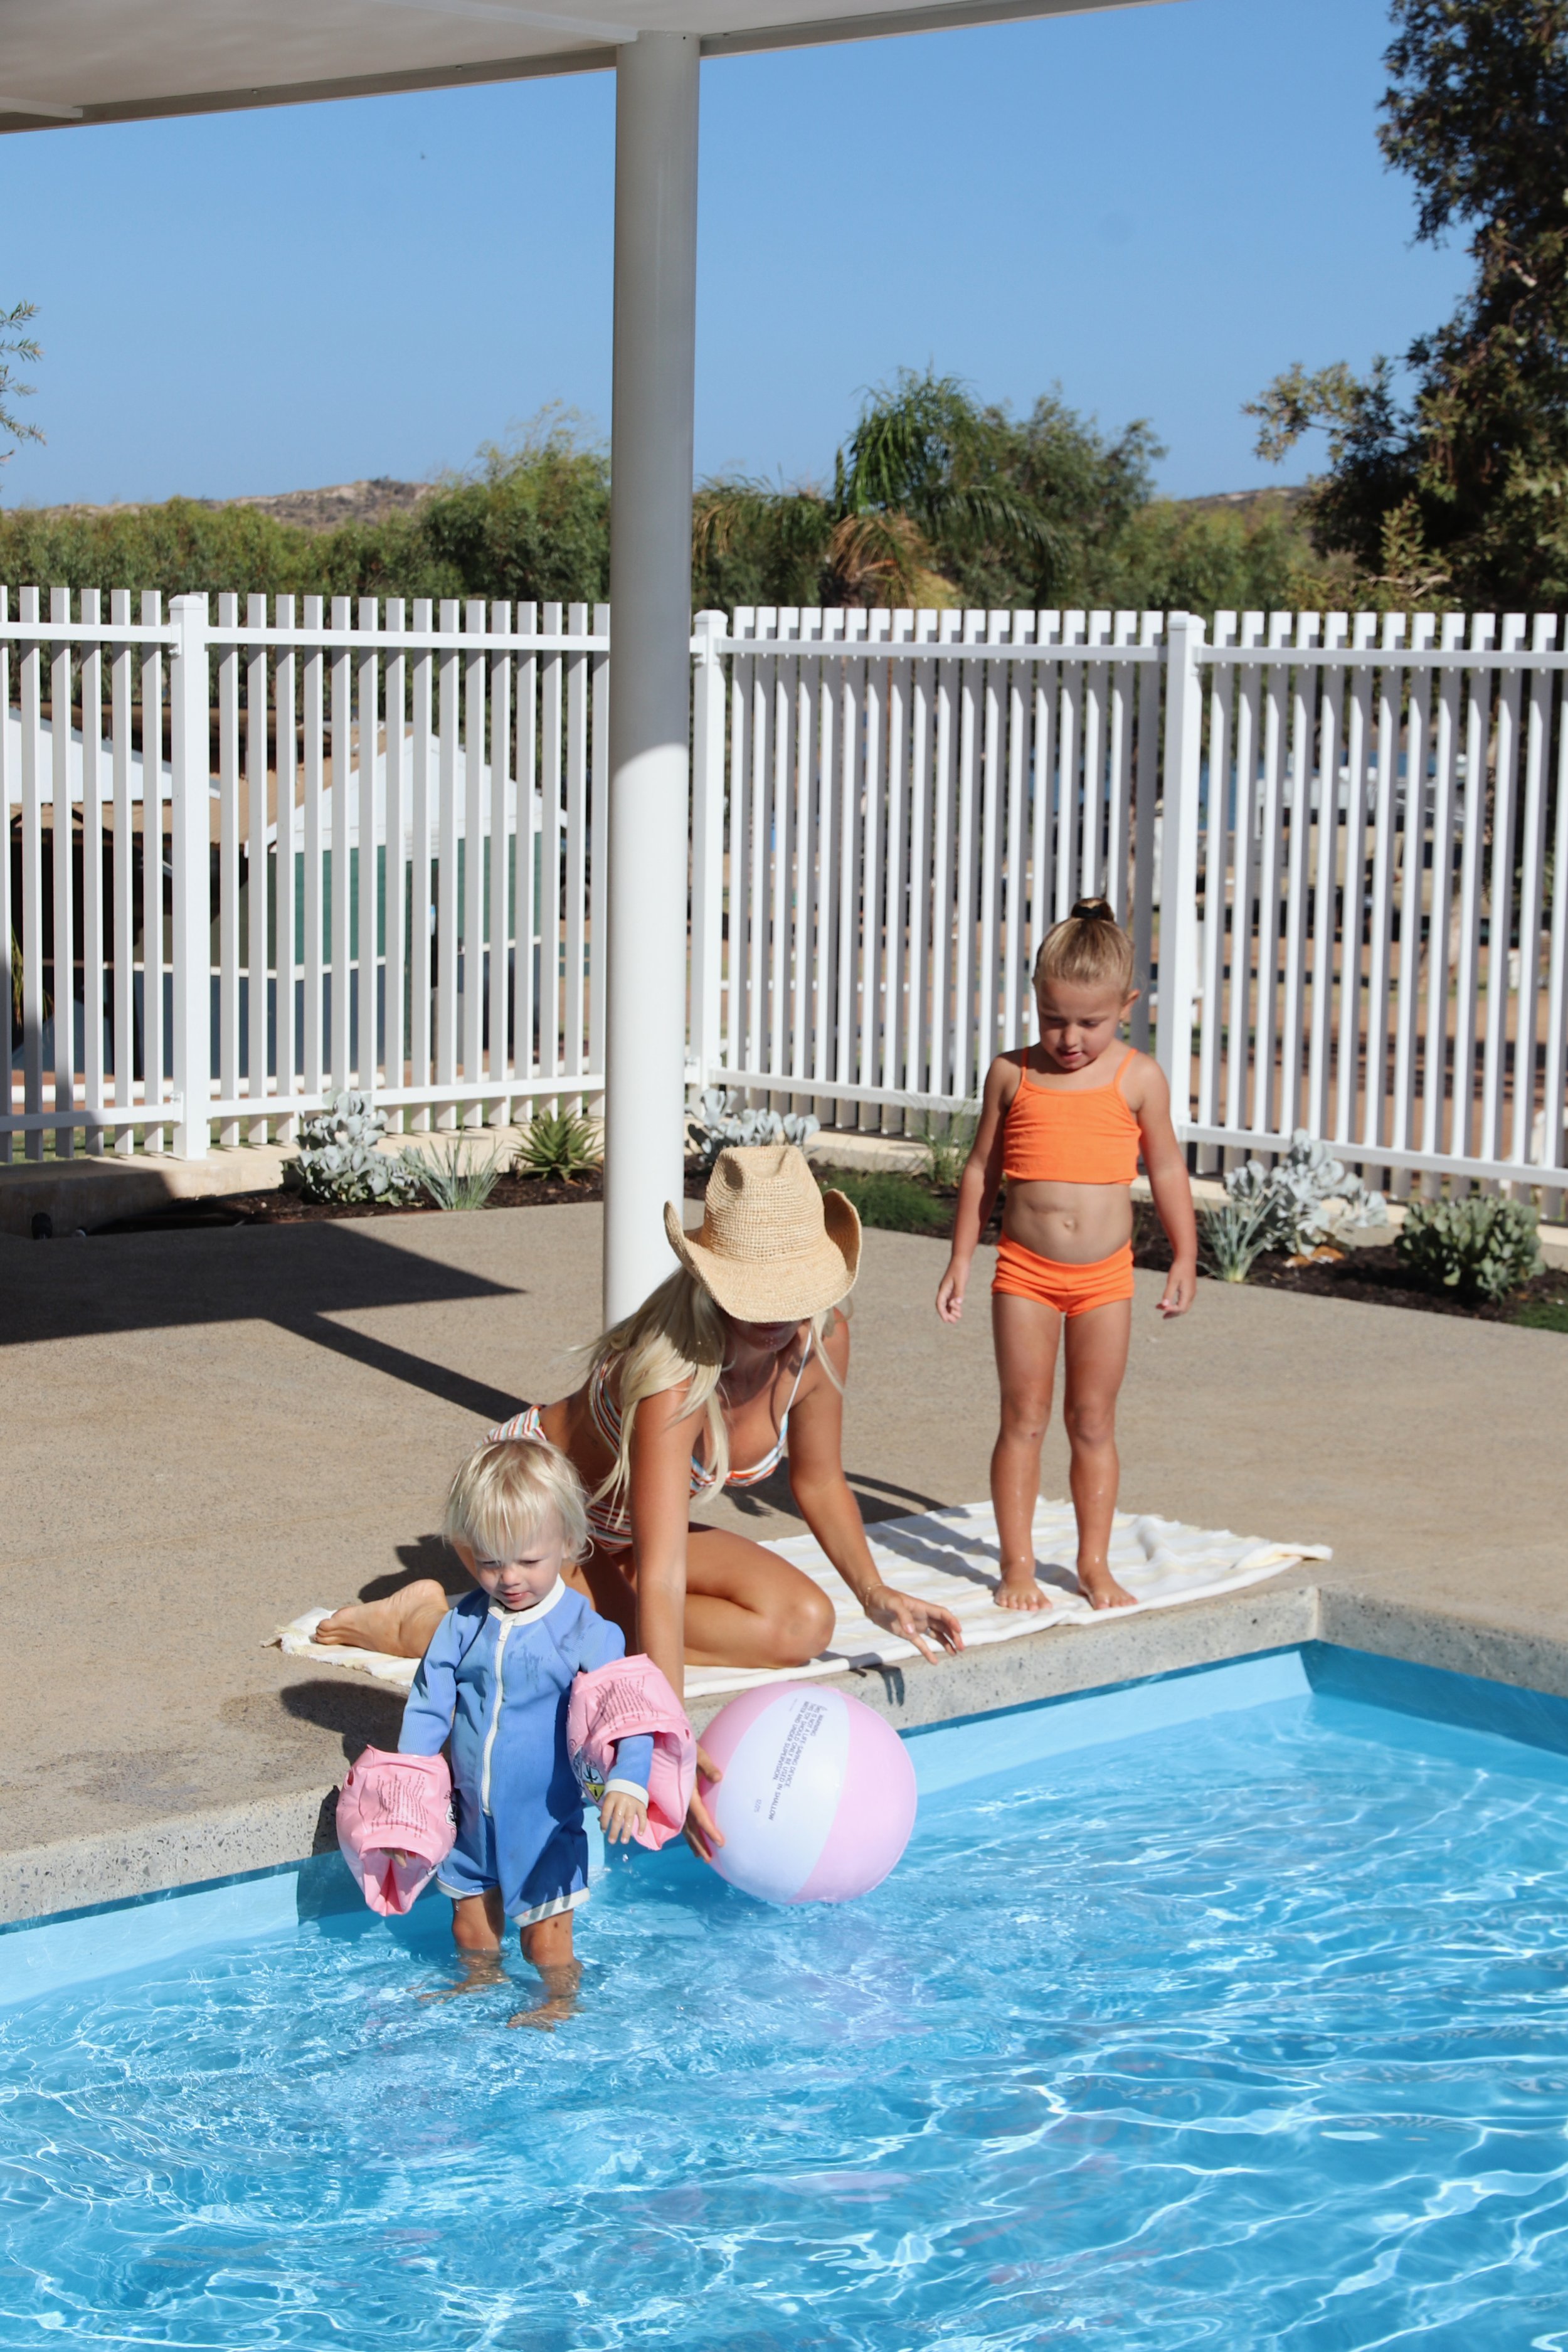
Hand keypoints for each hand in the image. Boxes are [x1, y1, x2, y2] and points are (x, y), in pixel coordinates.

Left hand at [599, 1789, 648, 1844]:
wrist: (632, 1776)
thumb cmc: (617, 1789)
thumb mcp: (609, 1795)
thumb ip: (607, 1808)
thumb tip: (602, 1823)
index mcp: (612, 1797)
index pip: (606, 1812)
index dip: (603, 1822)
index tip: (603, 1831)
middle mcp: (622, 1800)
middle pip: (617, 1818)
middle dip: (614, 1831)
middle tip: (611, 1841)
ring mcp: (633, 1802)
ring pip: (629, 1819)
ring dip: (626, 1831)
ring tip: (624, 1841)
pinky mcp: (641, 1804)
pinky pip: (642, 1816)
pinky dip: (642, 1825)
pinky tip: (640, 1834)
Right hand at [685, 1744, 724, 1863]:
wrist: (663, 1745)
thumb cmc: (685, 1748)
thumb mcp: (697, 1753)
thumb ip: (707, 1766)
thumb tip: (719, 1777)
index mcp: (688, 1792)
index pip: (700, 1816)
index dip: (710, 1830)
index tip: (721, 1843)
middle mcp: (680, 1800)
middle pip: (690, 1828)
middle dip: (699, 1844)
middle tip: (708, 1860)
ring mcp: (676, 1800)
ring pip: (684, 1826)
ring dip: (692, 1842)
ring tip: (701, 1856)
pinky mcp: (675, 1799)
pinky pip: (680, 1819)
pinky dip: (686, 1832)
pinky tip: (690, 1838)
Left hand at [862, 1584, 964, 1662]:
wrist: (871, 1602)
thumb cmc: (883, 1598)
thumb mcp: (893, 1604)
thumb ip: (903, 1616)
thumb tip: (912, 1632)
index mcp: (922, 1607)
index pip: (942, 1614)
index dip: (952, 1621)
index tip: (959, 1631)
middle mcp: (923, 1616)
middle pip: (943, 1626)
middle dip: (953, 1636)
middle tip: (961, 1647)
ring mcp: (916, 1625)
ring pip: (936, 1635)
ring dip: (946, 1643)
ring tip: (955, 1653)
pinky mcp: (908, 1634)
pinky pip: (921, 1644)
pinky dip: (928, 1652)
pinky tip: (935, 1661)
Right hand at [935, 1262, 966, 1322]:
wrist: (961, 1259)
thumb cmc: (960, 1269)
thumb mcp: (961, 1281)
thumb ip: (959, 1292)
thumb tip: (957, 1304)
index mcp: (944, 1289)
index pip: (940, 1303)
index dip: (942, 1313)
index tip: (946, 1320)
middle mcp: (945, 1290)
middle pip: (943, 1305)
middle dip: (947, 1314)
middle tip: (954, 1321)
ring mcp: (948, 1289)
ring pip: (947, 1303)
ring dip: (951, 1311)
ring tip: (958, 1317)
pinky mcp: (953, 1288)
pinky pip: (951, 1300)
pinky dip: (954, 1306)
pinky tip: (959, 1310)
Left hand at [1157, 1260, 1196, 1317]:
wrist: (1186, 1259)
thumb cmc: (1178, 1269)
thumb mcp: (1172, 1281)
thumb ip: (1168, 1293)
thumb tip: (1164, 1306)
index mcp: (1188, 1294)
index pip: (1180, 1308)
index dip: (1170, 1310)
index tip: (1161, 1307)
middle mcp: (1191, 1295)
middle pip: (1183, 1310)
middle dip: (1173, 1313)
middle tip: (1163, 1316)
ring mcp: (1191, 1293)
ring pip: (1184, 1306)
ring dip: (1174, 1309)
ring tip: (1162, 1309)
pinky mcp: (1189, 1290)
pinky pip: (1184, 1301)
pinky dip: (1176, 1304)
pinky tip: (1168, 1302)